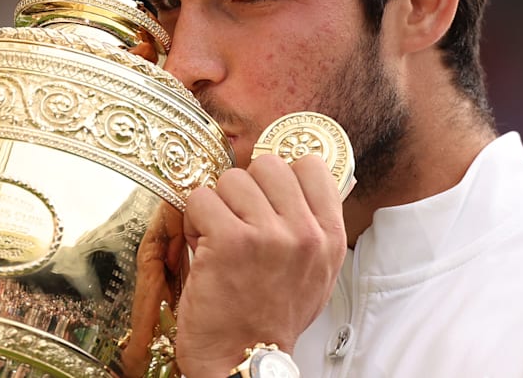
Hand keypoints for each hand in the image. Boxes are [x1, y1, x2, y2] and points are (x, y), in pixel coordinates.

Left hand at [175, 154, 346, 377]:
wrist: (244, 361)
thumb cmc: (271, 319)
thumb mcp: (314, 273)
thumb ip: (310, 226)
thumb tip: (294, 180)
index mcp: (329, 237)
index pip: (310, 165)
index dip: (280, 175)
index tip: (265, 195)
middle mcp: (305, 233)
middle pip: (267, 164)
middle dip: (244, 188)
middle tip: (237, 221)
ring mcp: (268, 234)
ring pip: (230, 179)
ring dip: (216, 206)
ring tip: (218, 239)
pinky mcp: (230, 240)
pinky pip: (200, 198)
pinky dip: (193, 221)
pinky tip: (203, 248)